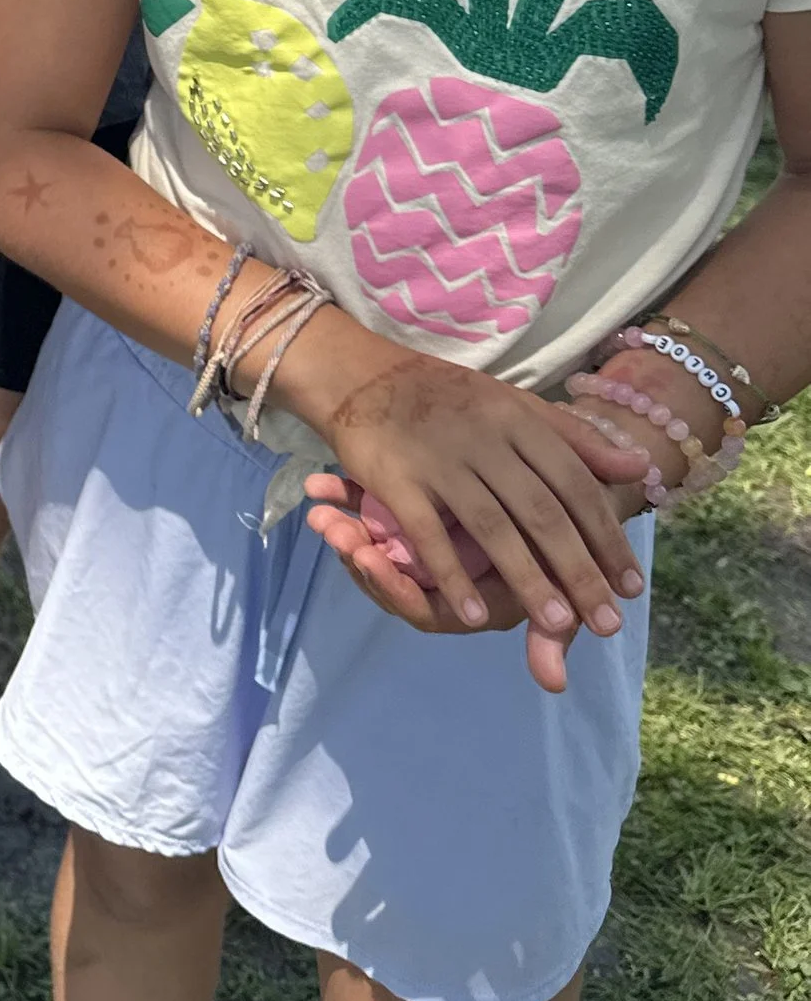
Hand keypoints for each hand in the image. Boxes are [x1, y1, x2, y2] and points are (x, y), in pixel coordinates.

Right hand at [299, 333, 649, 674]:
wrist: (360, 373)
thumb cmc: (448, 397)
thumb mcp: (515, 404)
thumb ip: (575, 438)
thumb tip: (640, 467)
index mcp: (518, 420)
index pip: (574, 483)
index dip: (605, 536)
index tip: (632, 586)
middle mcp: (484, 439)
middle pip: (541, 511)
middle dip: (578, 570)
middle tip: (607, 622)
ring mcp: (439, 459)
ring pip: (492, 526)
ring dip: (527, 579)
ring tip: (558, 627)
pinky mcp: (396, 478)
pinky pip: (429, 534)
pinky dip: (452, 577)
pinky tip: (474, 616)